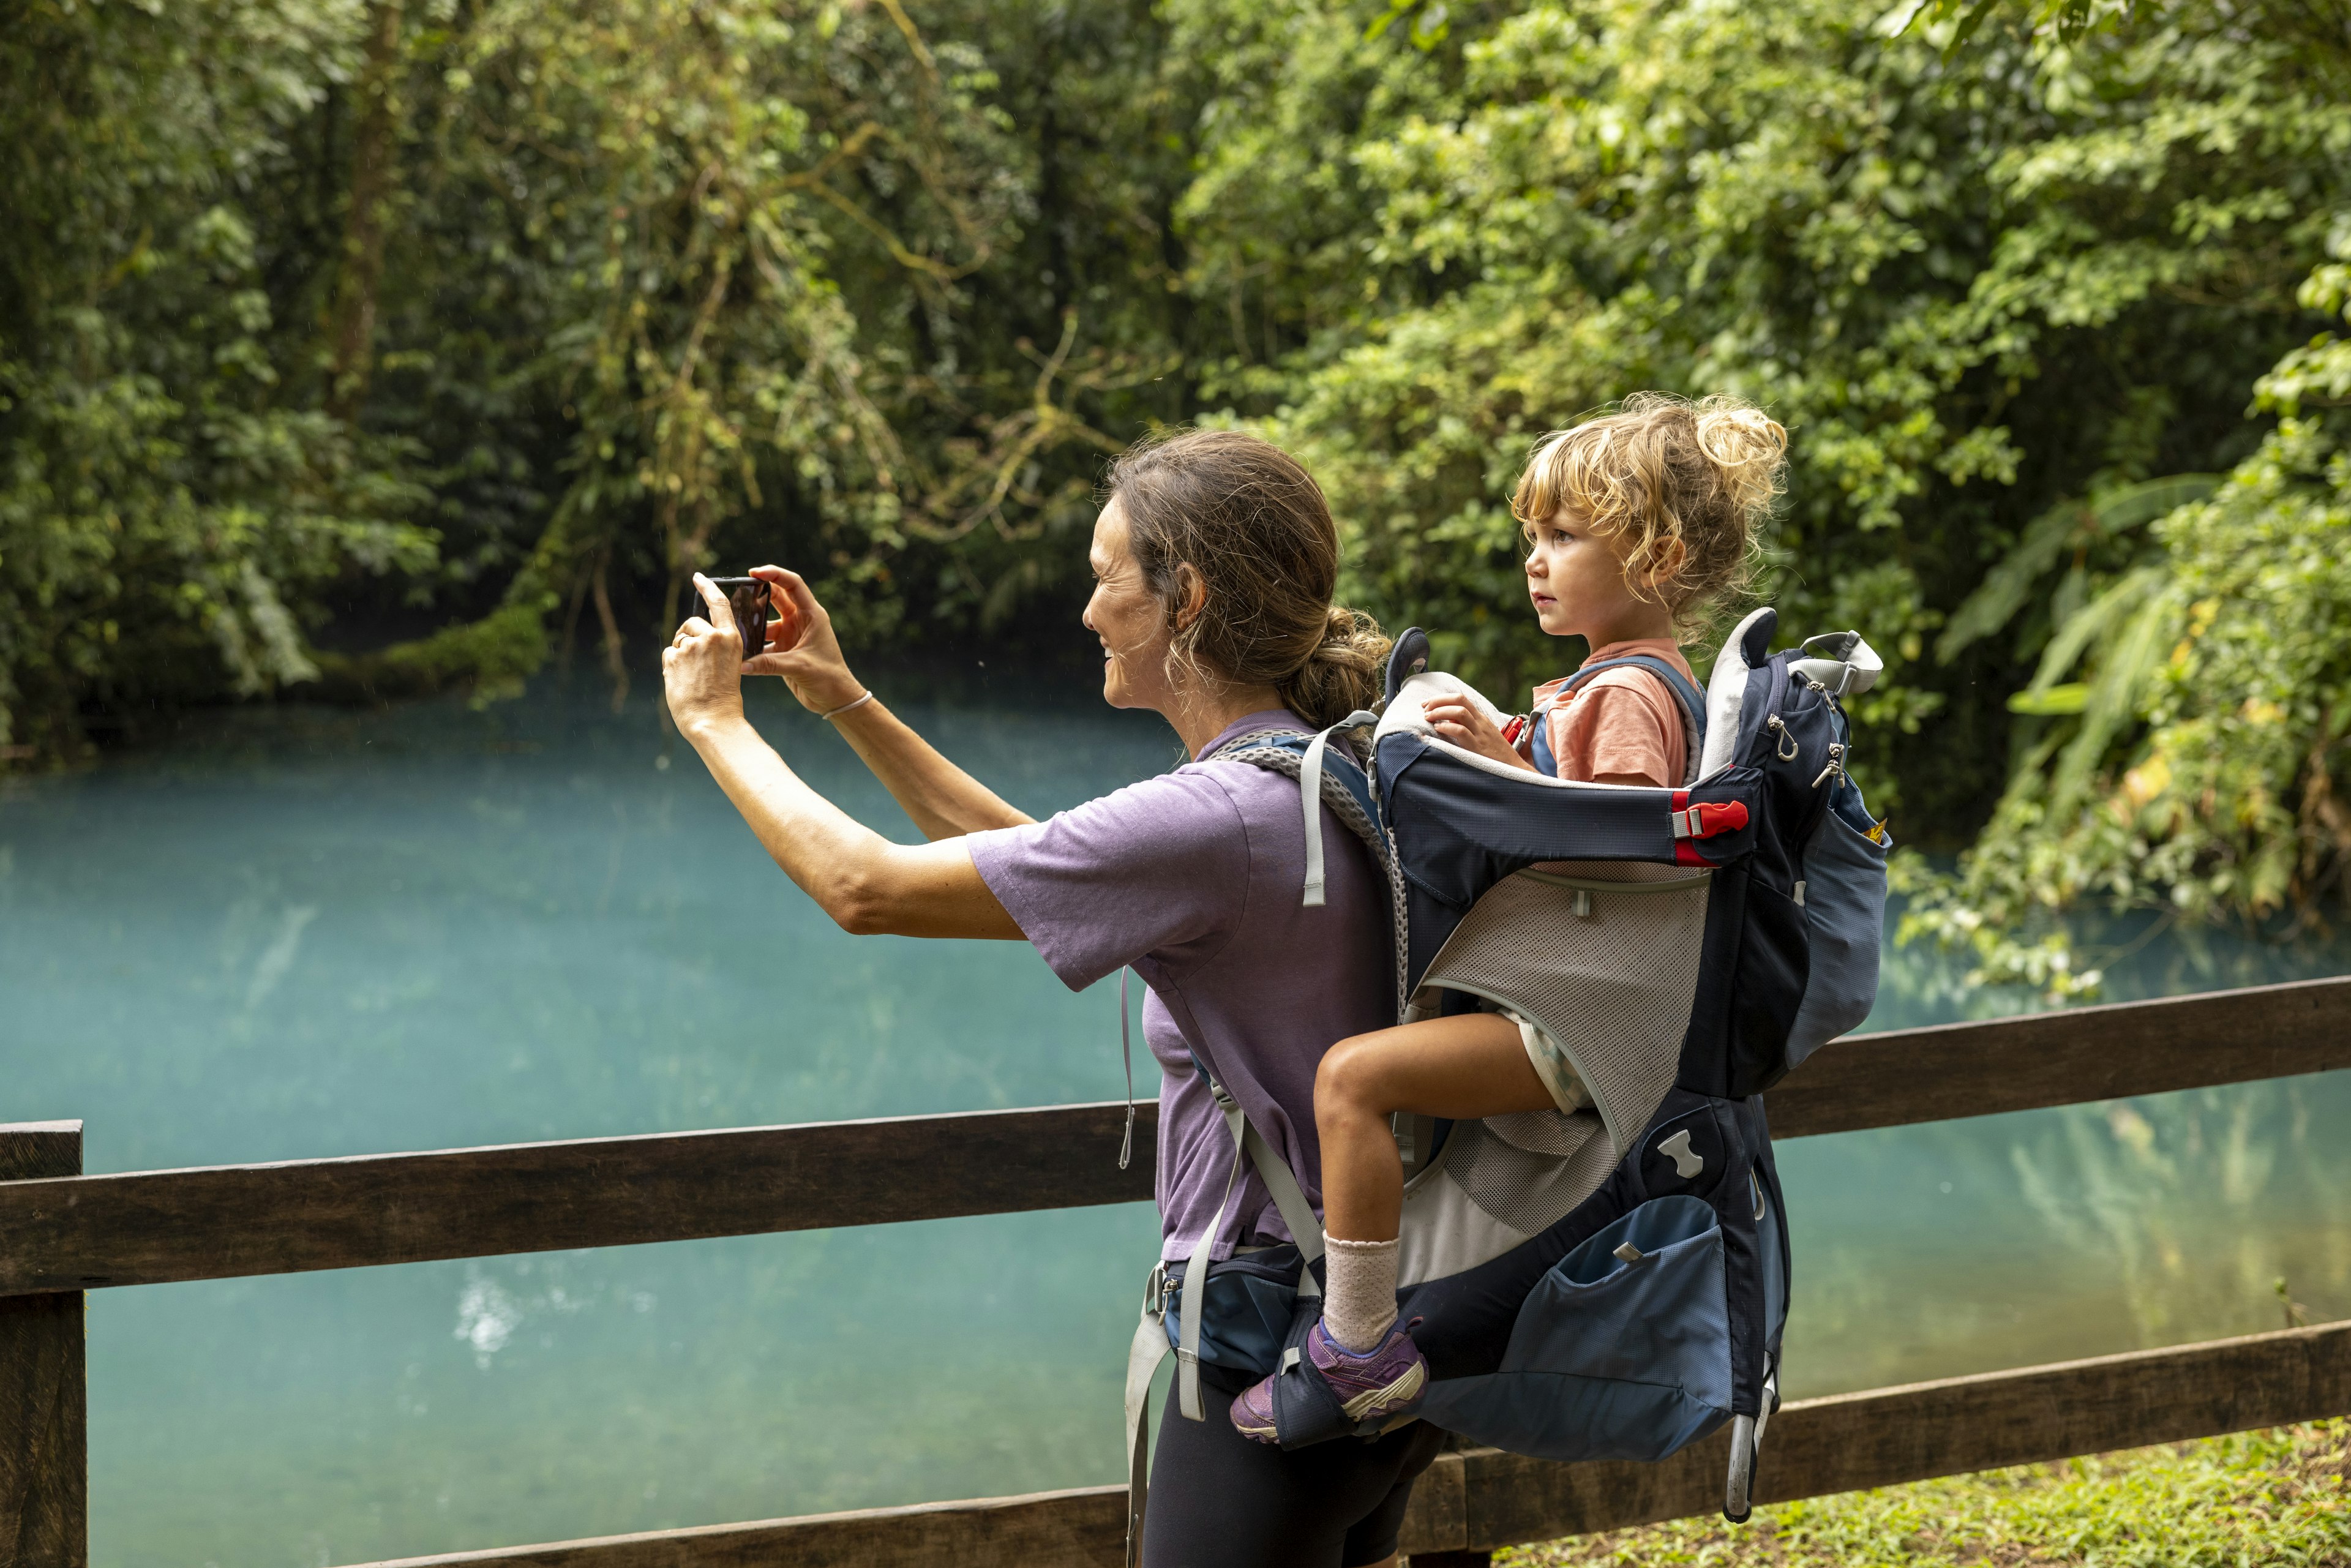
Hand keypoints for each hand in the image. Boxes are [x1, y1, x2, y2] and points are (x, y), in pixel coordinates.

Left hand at [662, 572, 750, 736]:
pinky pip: (668, 655)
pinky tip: (682, 683)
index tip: (698, 577)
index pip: (719, 604)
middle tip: (693, 662)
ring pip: (678, 641)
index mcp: (731, 639)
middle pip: (691, 624)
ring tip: (691, 679)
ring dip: (680, 656)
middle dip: (687, 637)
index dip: (707, 587)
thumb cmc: (723, 699)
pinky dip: (672, 667)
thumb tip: (690, 638)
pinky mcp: (674, 656)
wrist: (713, 721)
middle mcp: (712, 637)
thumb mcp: (729, 666)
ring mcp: (691, 646)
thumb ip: (715, 648)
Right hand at [741, 565, 865, 714]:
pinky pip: (764, 642)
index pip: (793, 585)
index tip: (753, 572)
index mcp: (812, 615)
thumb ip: (769, 664)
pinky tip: (739, 648)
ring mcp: (792, 634)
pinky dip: (753, 644)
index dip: (774, 574)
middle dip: (757, 593)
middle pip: (776, 597)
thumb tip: (741, 664)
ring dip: (752, 623)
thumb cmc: (828, 678)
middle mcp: (801, 621)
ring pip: (766, 621)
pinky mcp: (784, 650)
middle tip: (736, 591)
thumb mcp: (799, 667)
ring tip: (733, 624)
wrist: (836, 699)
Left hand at [1423, 695, 1535, 770]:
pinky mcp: (1478, 747)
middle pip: (1459, 700)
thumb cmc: (1496, 756)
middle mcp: (1481, 722)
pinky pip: (1461, 731)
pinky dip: (1446, 728)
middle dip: (1438, 700)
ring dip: (1440, 712)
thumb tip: (1446, 724)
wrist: (1514, 769)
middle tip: (1424, 708)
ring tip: (1428, 717)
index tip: (1427, 704)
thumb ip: (1467, 729)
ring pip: (1459, 712)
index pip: (1461, 699)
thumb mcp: (1482, 737)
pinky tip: (1438, 730)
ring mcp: (1480, 733)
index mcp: (1481, 719)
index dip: (1442, 698)